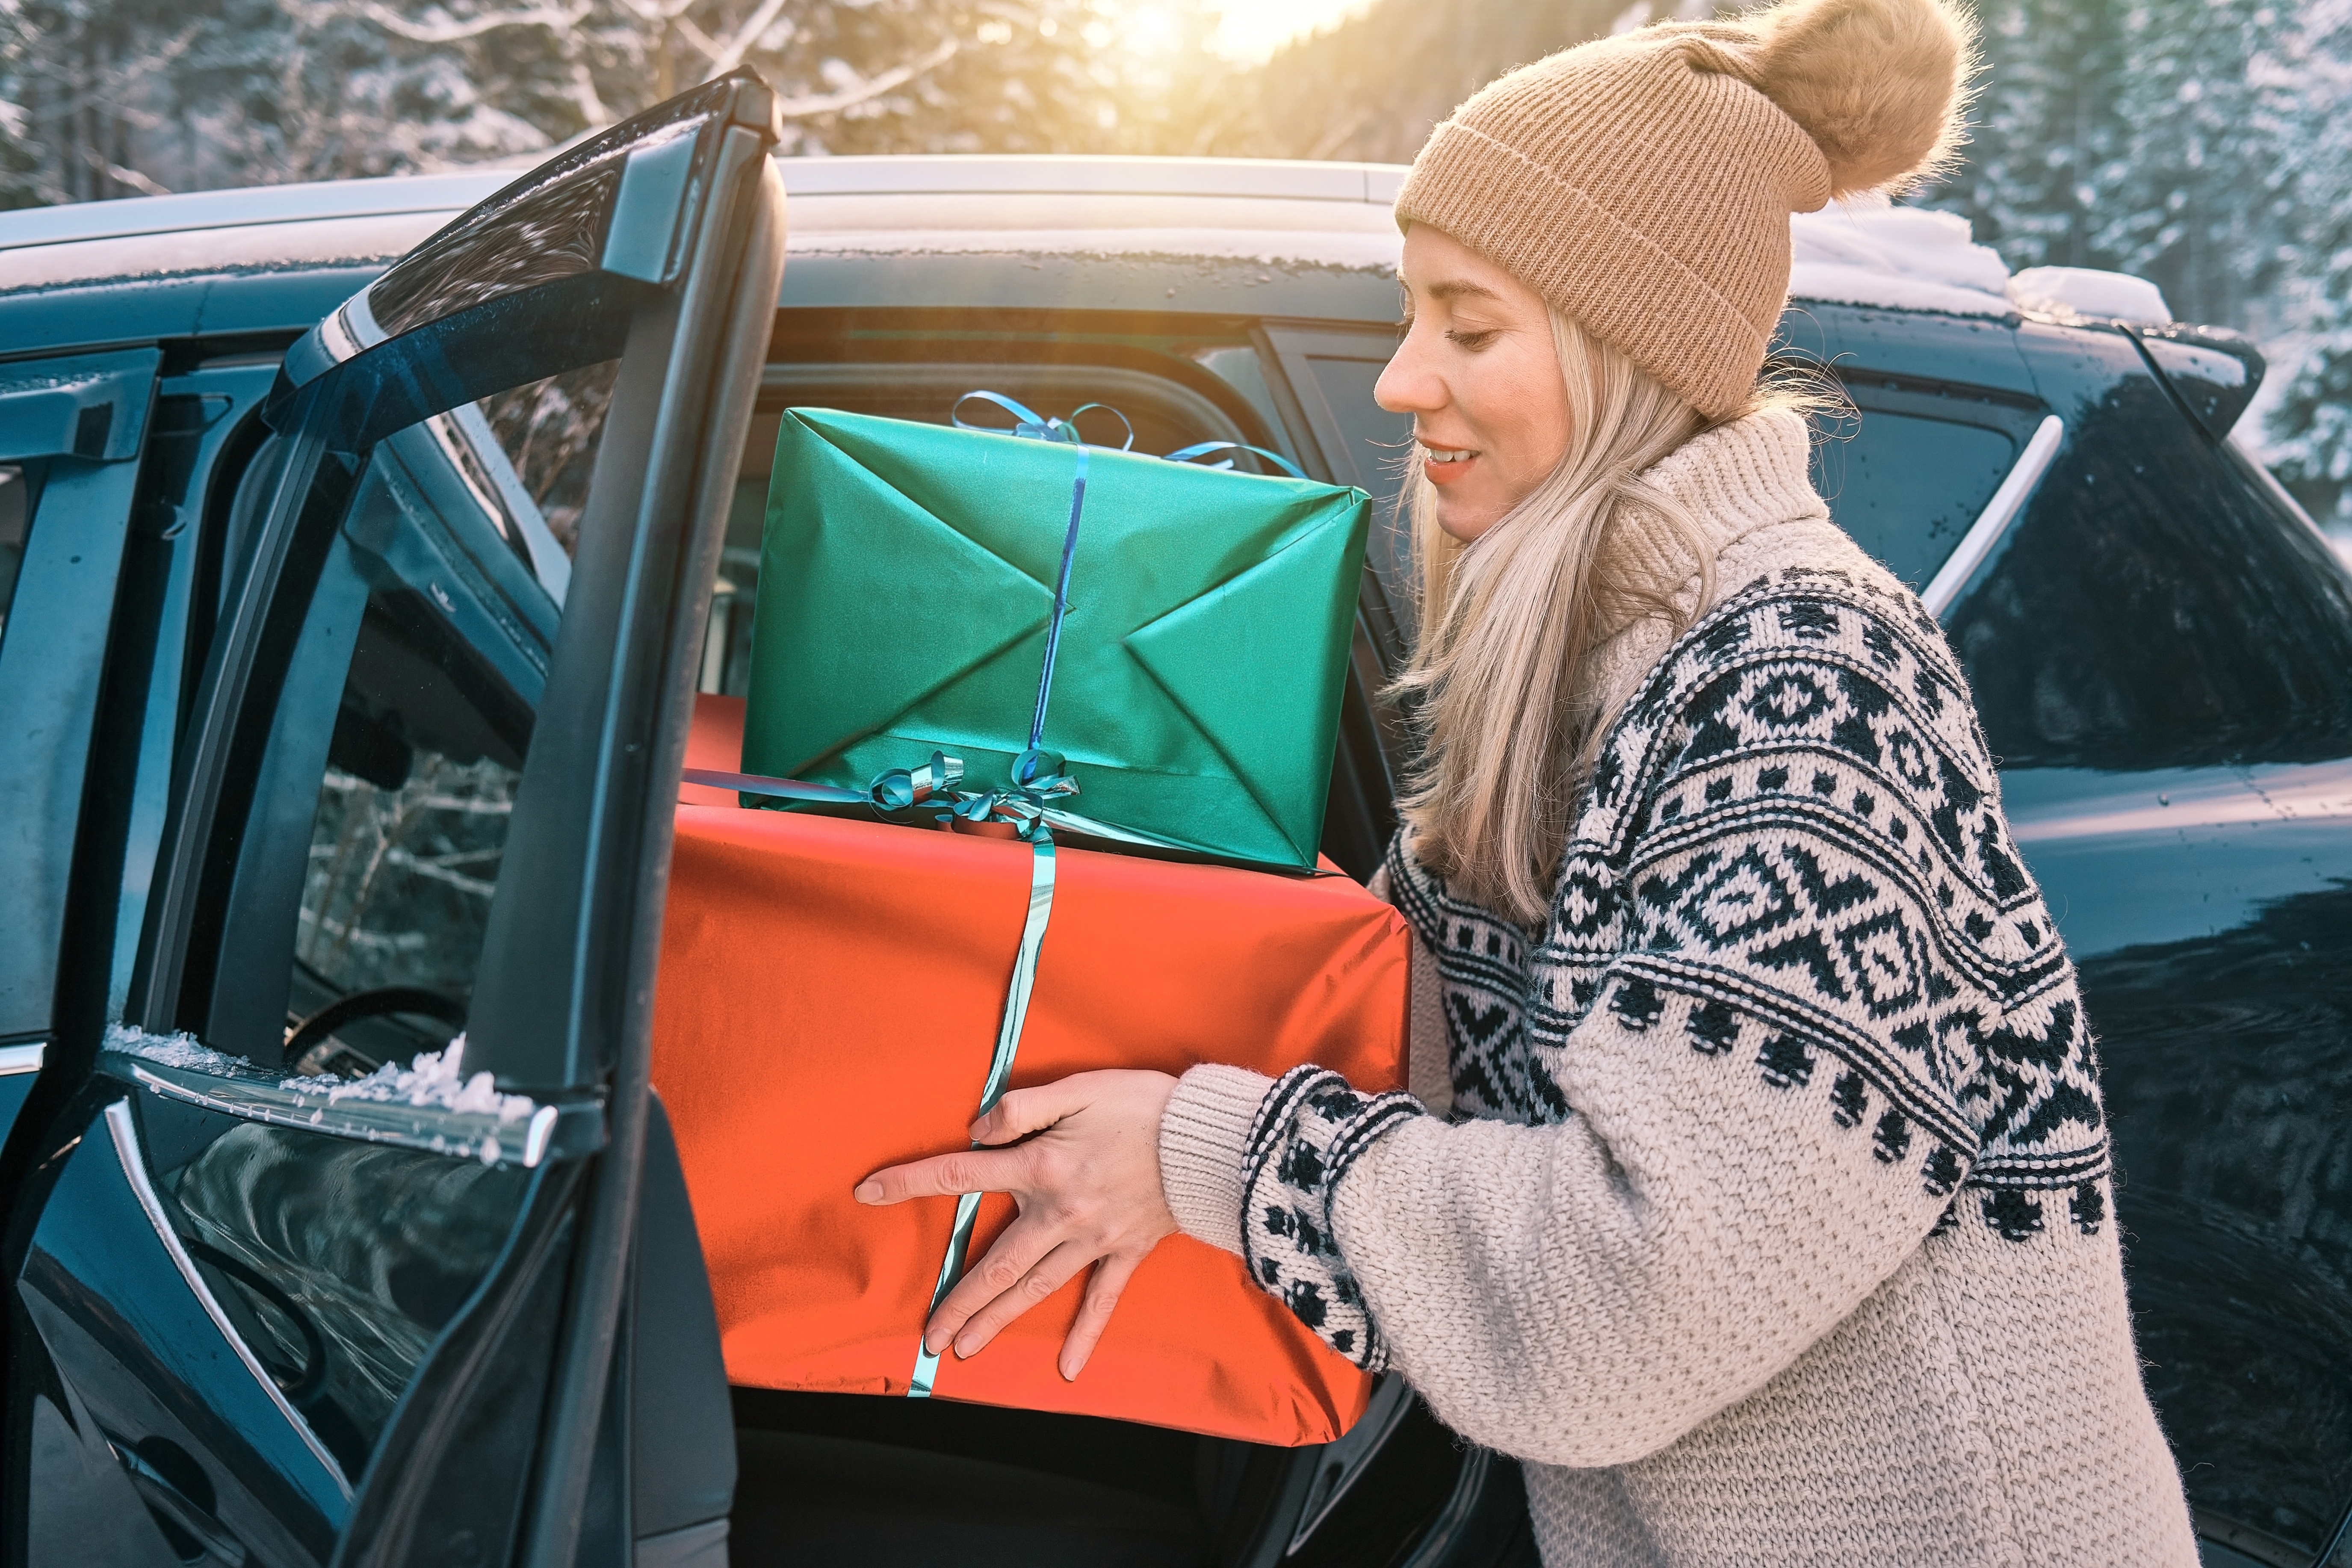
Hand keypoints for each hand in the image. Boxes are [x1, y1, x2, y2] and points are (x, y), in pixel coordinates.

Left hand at [855, 1069, 1179, 1380]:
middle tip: (929, 1337)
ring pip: (1035, 1287)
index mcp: (1043, 1168)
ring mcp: (1093, 1239)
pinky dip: (1085, 1334)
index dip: (910, 1182)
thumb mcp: (1077, 1089)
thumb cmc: (1142, 1106)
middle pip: (996, 1264)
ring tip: (965, 1350)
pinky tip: (1067, 1368)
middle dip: (959, 1303)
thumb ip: (1021, 1108)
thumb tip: (976, 1129)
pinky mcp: (1126, 1251)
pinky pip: (1101, 1299)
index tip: (867, 1192)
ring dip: (998, 1320)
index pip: (961, 1175)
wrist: (1210, 1140)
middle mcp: (1061, 1213)